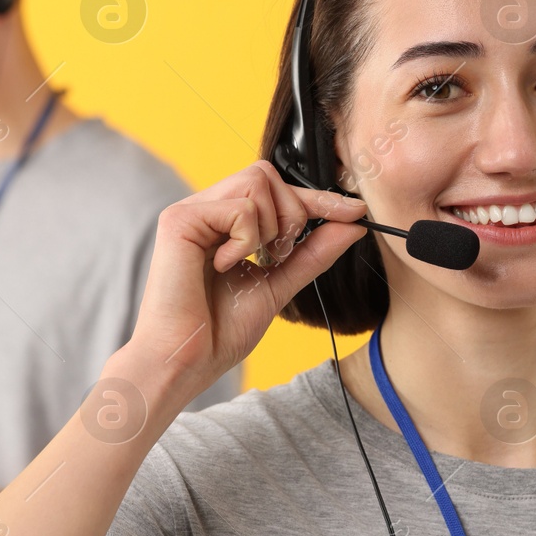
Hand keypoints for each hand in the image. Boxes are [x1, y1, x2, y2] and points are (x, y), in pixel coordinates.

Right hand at [121, 159, 369, 411]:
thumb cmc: (219, 331)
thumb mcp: (278, 286)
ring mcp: (190, 210)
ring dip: (270, 228)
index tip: (355, 211)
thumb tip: (352, 225)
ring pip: (257, 180)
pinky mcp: (180, 219)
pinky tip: (224, 266)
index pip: (276, 189)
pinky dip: (247, 241)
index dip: (316, 198)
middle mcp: (205, 209)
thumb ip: (312, 253)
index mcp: (224, 223)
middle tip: (277, 256)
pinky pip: (241, 207)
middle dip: (291, 214)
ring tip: (249, 262)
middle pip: (268, 174)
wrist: (185, 360)